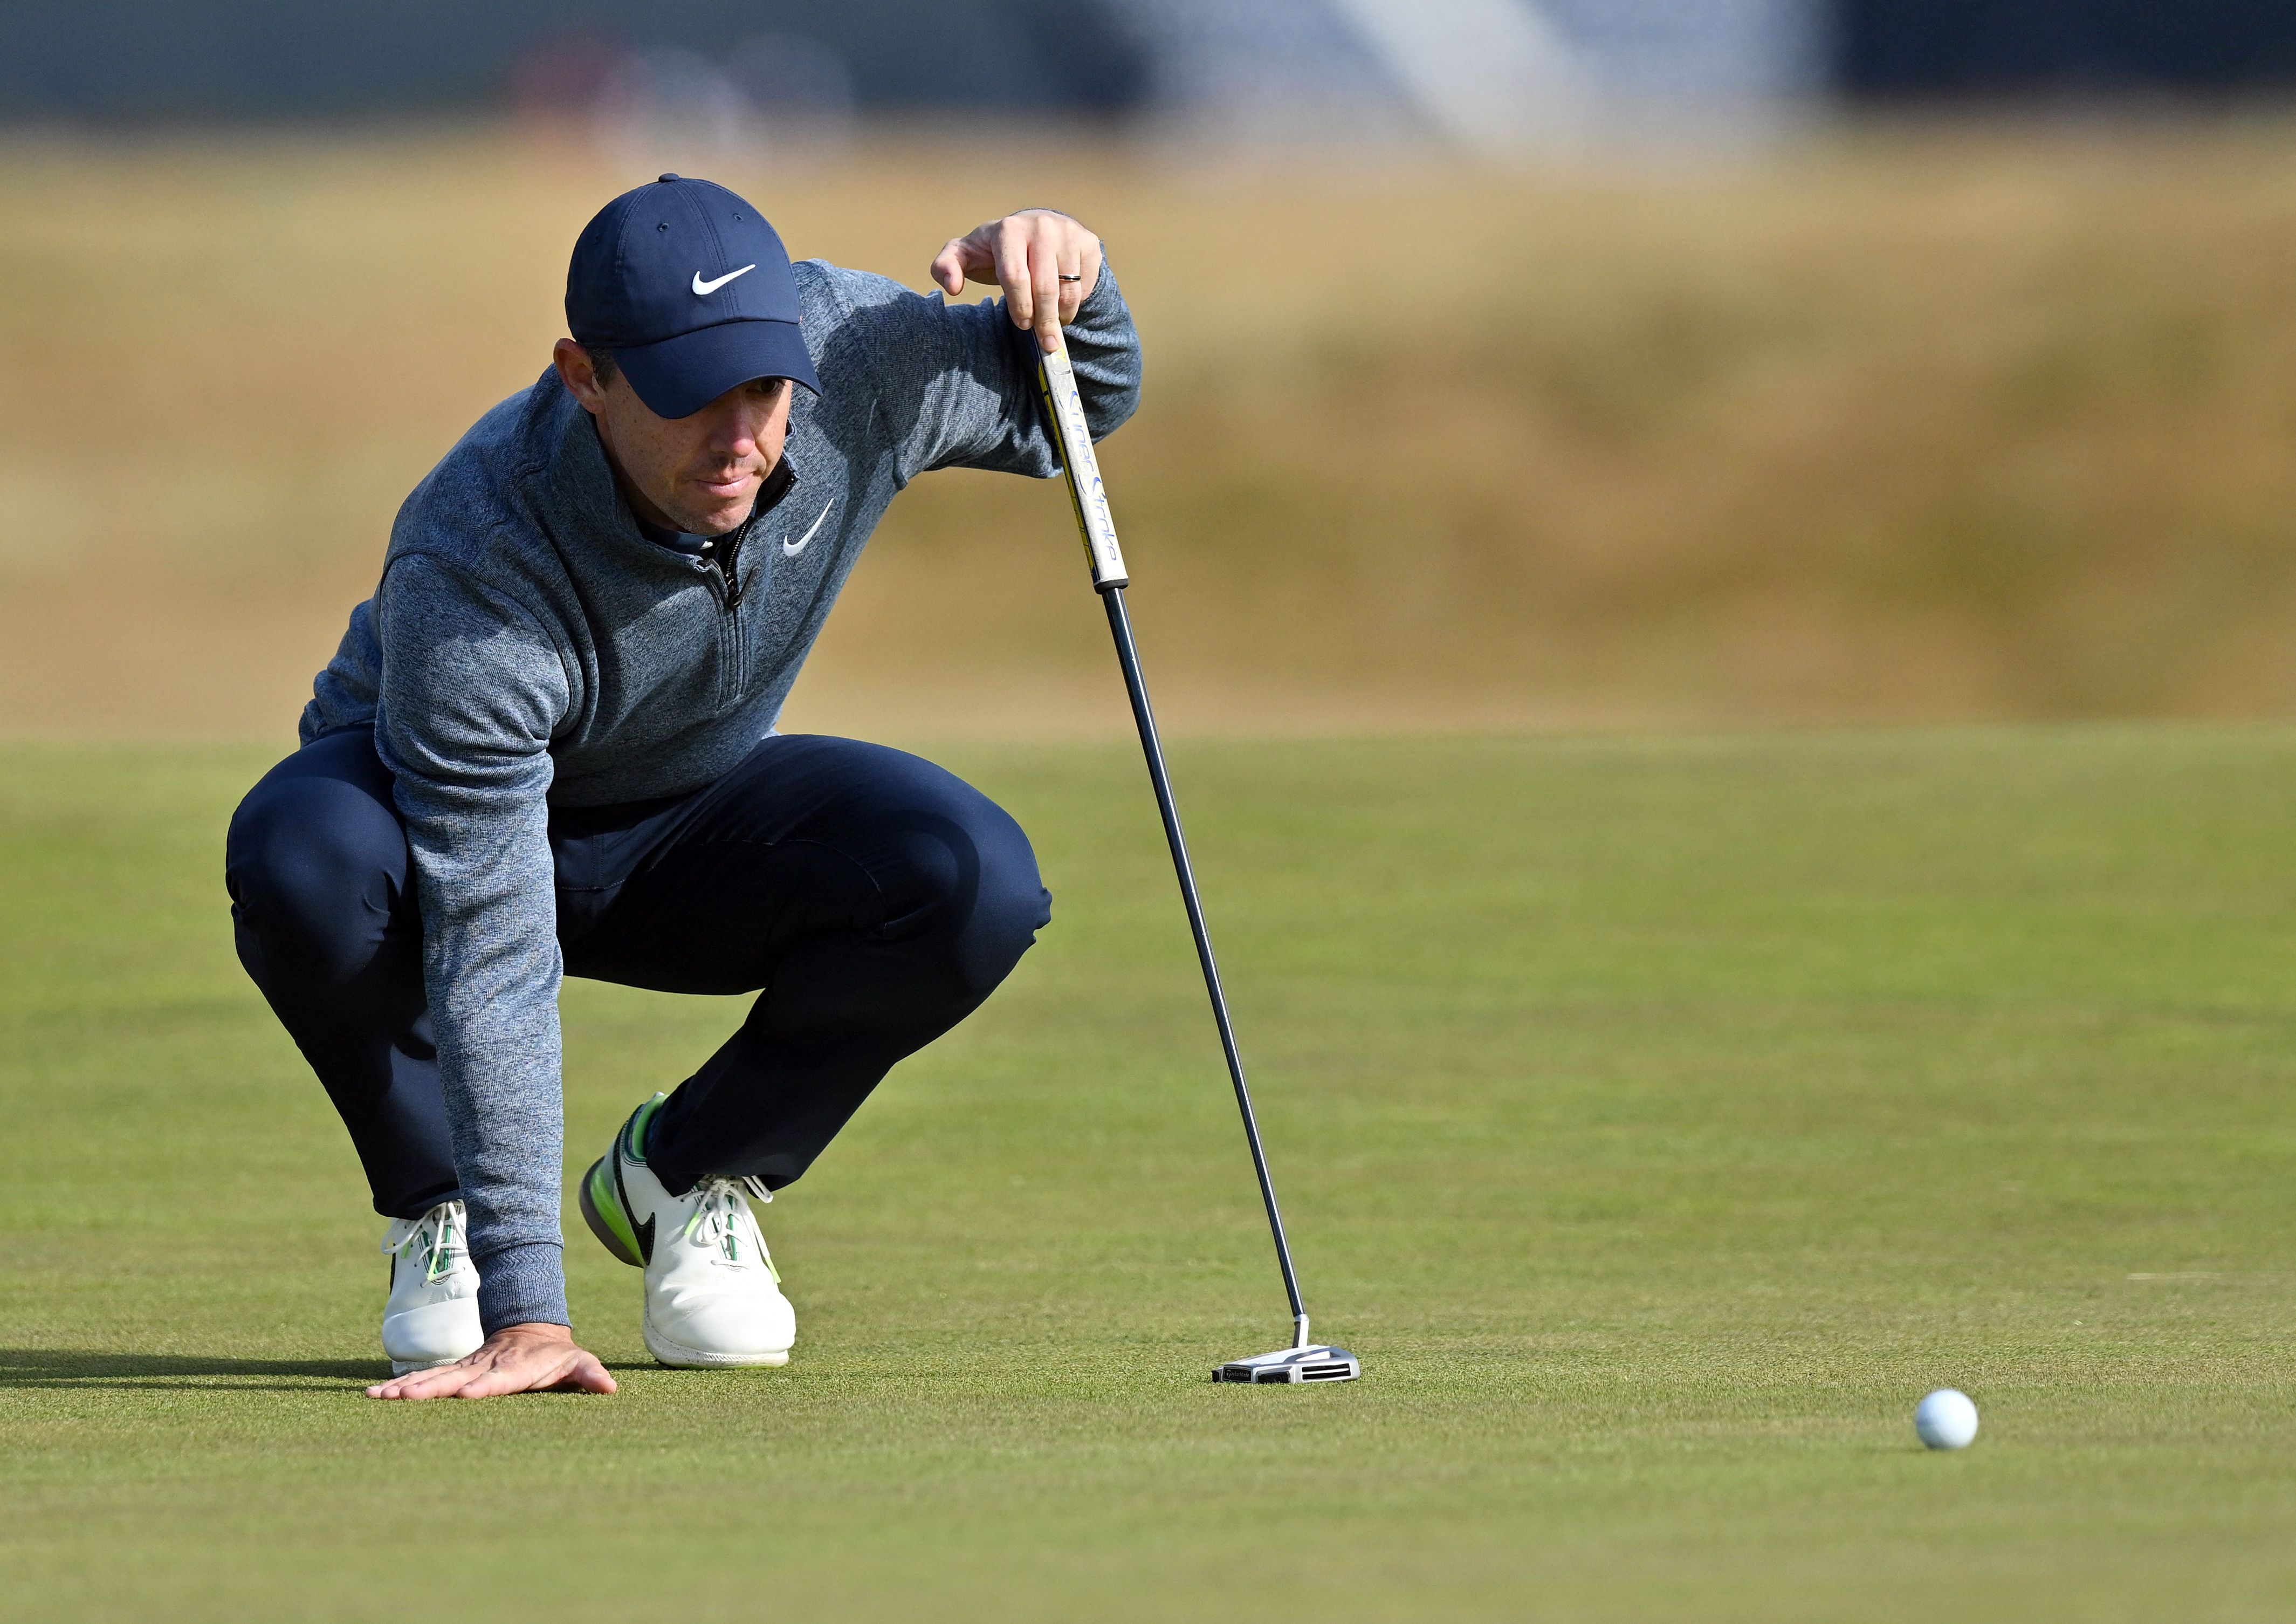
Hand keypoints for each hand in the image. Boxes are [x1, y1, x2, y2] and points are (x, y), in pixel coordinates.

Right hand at [365, 1322, 616, 1400]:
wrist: (531, 1332)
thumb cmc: (556, 1356)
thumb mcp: (577, 1363)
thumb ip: (590, 1375)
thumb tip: (611, 1387)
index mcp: (515, 1369)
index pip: (498, 1379)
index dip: (484, 1386)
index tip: (467, 1393)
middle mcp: (485, 1368)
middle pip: (455, 1378)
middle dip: (430, 1388)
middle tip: (404, 1398)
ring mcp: (466, 1369)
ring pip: (433, 1378)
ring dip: (406, 1387)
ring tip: (378, 1396)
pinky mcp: (453, 1373)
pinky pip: (424, 1380)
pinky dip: (399, 1386)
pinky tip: (374, 1395)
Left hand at [931, 210, 1103, 352]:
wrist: (1036, 227)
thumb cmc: (996, 250)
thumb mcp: (965, 254)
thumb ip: (945, 267)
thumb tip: (952, 287)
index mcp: (1008, 229)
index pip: (1015, 276)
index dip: (1019, 306)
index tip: (1022, 325)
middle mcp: (1041, 226)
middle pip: (1045, 287)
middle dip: (1043, 321)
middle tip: (1043, 340)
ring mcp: (1068, 232)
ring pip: (1069, 290)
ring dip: (1061, 316)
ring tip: (1052, 323)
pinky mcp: (1089, 242)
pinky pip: (1086, 285)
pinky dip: (1075, 303)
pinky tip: (1063, 304)